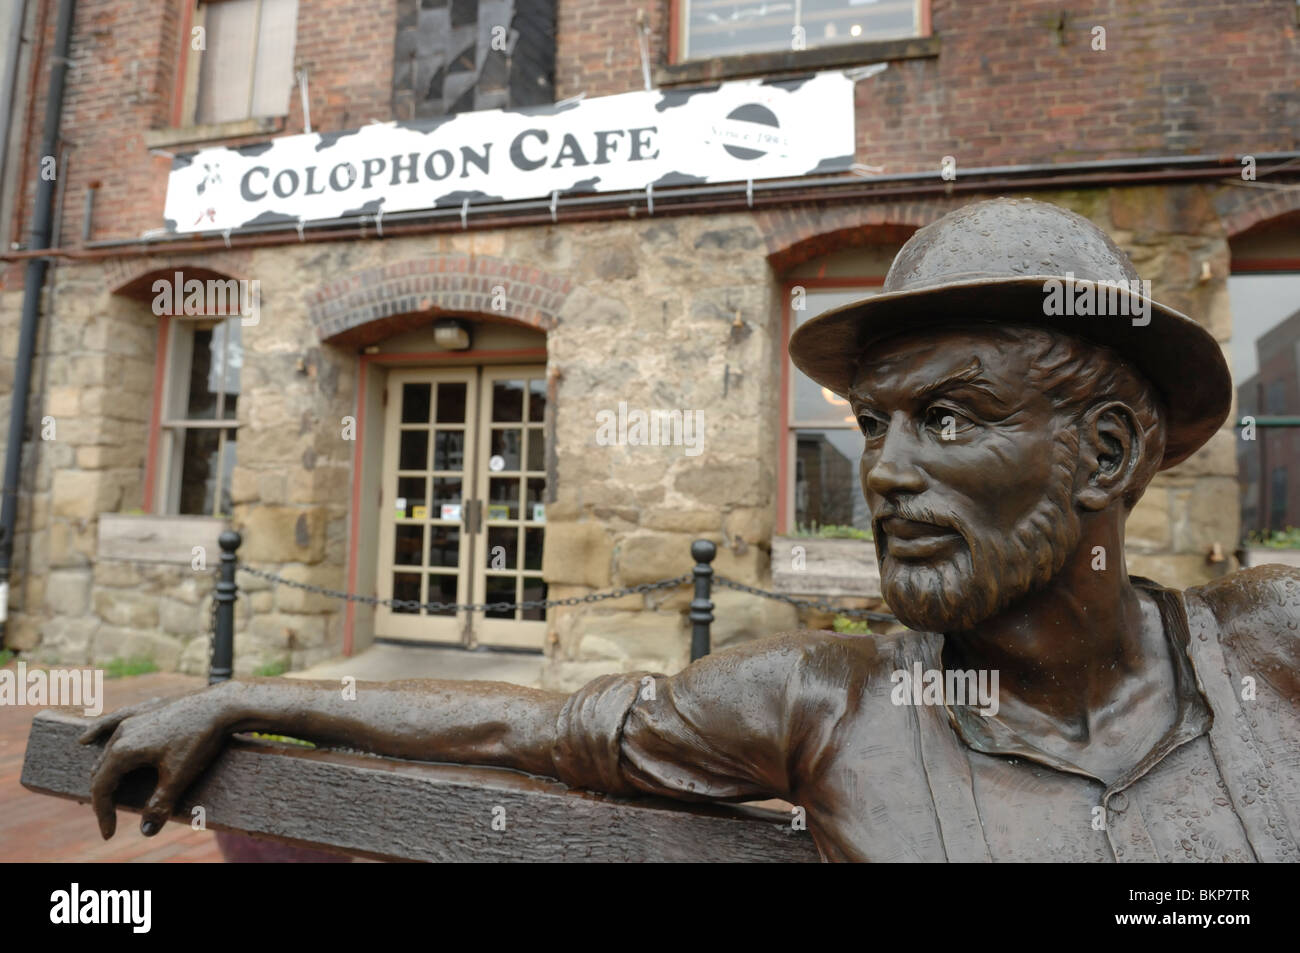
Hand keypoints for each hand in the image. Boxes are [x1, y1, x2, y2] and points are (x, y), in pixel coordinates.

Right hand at [78, 684, 239, 838]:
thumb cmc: (200, 740)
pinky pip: (114, 722)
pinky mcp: (146, 708)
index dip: (103, 813)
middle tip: (111, 816)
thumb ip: (159, 805)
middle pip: (101, 769)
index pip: (102, 788)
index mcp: (124, 750)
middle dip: (104, 795)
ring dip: (104, 771)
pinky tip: (86, 740)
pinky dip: (98, 733)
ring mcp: (133, 717)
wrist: (222, 705)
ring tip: (105, 791)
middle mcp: (122, 732)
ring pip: (107, 748)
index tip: (109, 833)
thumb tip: (145, 831)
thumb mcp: (179, 777)